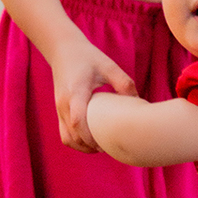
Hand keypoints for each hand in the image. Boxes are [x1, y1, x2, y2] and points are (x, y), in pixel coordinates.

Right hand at [50, 36, 134, 150]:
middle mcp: (64, 104)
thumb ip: (124, 82)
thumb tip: (138, 101)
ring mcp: (59, 109)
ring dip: (82, 146)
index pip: (78, 122)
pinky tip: (91, 140)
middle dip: (90, 146)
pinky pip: (64, 133)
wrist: (63, 50)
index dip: (91, 138)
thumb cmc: (88, 57)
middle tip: (110, 147)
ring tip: (100, 146)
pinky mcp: (59, 111)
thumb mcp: (108, 66)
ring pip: (66, 138)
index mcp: (75, 92)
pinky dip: (76, 141)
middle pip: (72, 135)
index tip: (107, 143)